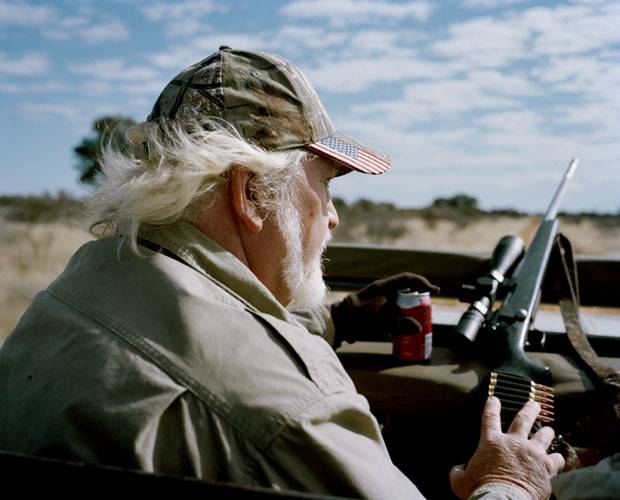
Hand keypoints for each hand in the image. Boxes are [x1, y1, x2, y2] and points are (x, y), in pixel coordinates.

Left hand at [330, 272, 439, 345]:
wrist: (337, 324)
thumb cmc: (355, 319)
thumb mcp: (378, 322)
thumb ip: (398, 324)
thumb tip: (418, 328)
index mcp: (382, 287)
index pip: (407, 279)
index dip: (422, 283)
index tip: (434, 291)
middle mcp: (382, 291)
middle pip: (406, 290)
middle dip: (419, 299)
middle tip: (429, 310)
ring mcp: (379, 301)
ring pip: (401, 301)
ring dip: (411, 309)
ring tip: (420, 320)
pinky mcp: (376, 311)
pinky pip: (394, 311)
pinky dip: (402, 317)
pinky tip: (405, 328)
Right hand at [450, 397, 564, 498]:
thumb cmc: (480, 489)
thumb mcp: (460, 480)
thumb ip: (458, 471)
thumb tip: (458, 470)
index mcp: (491, 442)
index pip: (490, 417)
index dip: (492, 406)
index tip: (494, 399)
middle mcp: (513, 443)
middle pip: (523, 420)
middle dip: (529, 410)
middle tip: (534, 404)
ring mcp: (532, 454)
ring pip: (543, 436)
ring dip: (547, 432)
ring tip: (549, 429)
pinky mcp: (546, 468)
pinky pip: (557, 460)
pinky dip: (558, 459)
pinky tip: (559, 459)